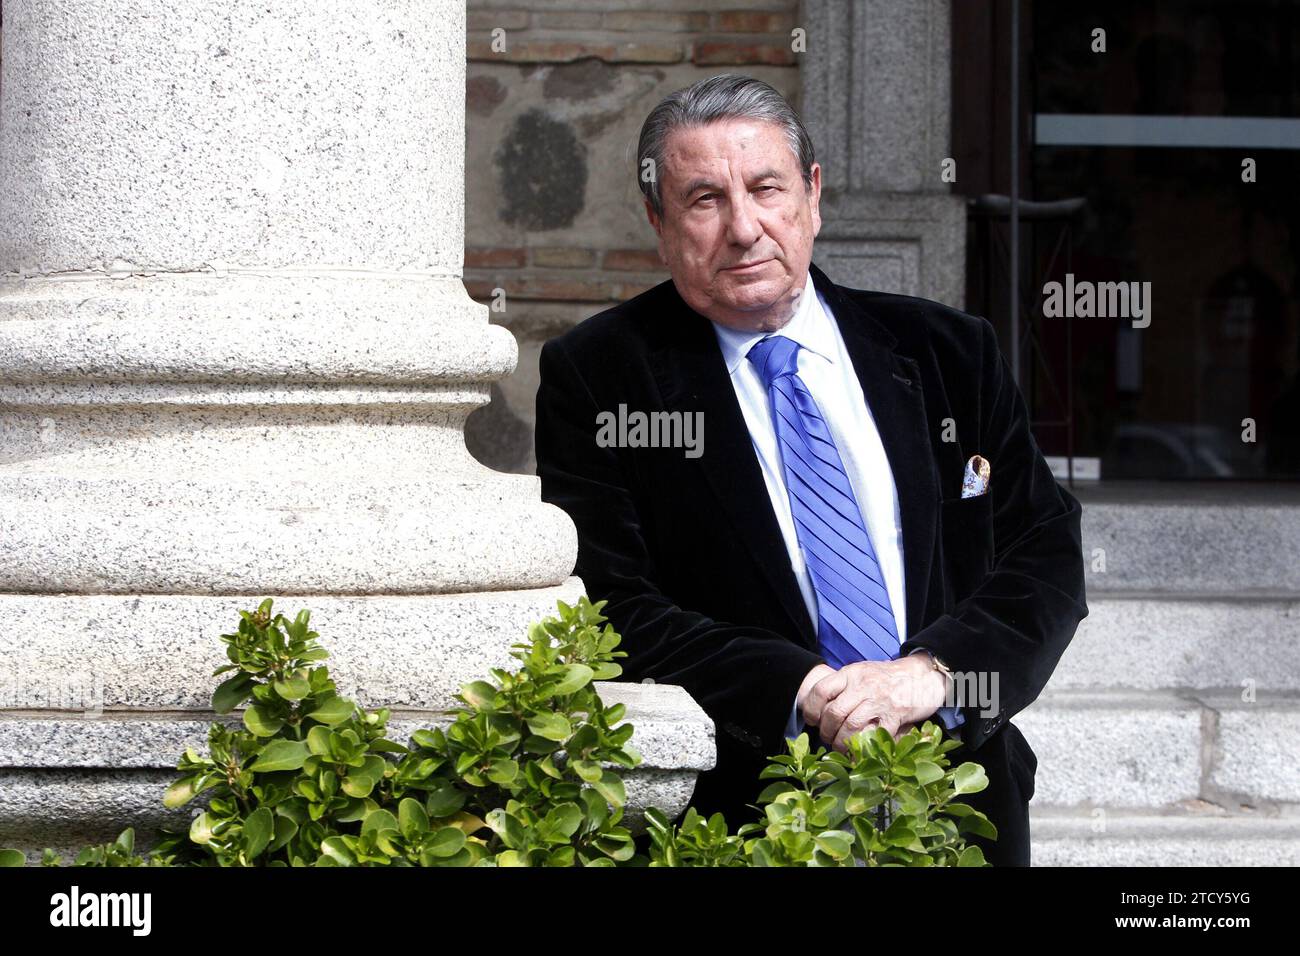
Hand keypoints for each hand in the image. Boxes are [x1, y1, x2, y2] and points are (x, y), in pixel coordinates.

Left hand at [800, 655, 946, 753]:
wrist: (922, 675)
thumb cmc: (887, 677)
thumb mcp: (862, 672)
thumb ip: (844, 685)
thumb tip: (821, 705)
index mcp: (851, 673)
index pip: (821, 690)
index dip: (811, 709)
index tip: (812, 720)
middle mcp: (863, 686)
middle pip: (834, 712)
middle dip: (826, 731)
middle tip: (827, 738)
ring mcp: (880, 701)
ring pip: (851, 726)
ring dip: (842, 742)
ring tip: (840, 747)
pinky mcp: (895, 715)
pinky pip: (875, 736)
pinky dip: (866, 747)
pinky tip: (861, 752)